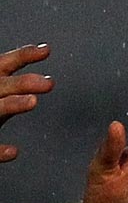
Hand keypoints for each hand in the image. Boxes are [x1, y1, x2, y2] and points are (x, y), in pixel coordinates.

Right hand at [0, 43, 54, 161]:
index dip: (23, 56)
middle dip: (21, 83)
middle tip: (48, 83)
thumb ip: (14, 82)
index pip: (3, 64)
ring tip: (33, 101)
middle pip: (1, 86)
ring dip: (12, 104)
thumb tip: (44, 61)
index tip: (45, 51)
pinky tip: (13, 152)